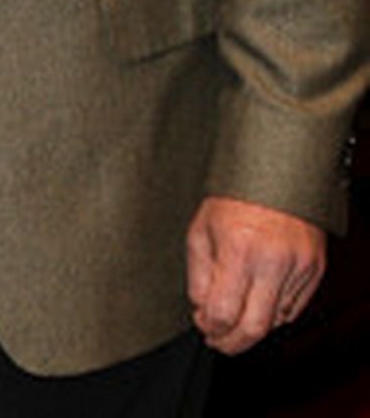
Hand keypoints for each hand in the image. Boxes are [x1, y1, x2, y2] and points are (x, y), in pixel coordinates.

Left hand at [186, 195, 324, 353]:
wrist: (275, 170)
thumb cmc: (232, 196)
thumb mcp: (201, 228)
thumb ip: (198, 274)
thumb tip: (201, 311)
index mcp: (239, 247)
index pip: (225, 312)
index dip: (211, 327)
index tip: (203, 327)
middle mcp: (272, 260)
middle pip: (254, 328)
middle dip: (233, 343)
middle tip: (219, 341)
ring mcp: (298, 266)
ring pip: (276, 321)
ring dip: (252, 328)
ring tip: (235, 319)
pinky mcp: (315, 268)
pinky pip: (294, 308)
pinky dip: (274, 314)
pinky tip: (257, 304)